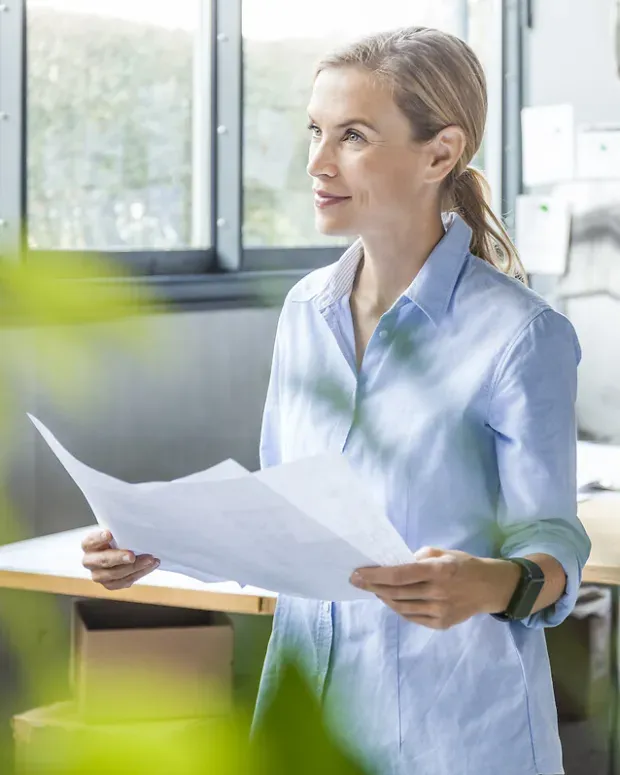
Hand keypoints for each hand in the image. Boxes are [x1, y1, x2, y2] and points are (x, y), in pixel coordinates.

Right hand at [81, 530, 159, 589]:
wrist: (119, 549)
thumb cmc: (118, 537)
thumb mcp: (115, 530)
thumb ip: (120, 530)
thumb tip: (135, 525)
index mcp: (88, 544)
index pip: (91, 541)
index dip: (99, 538)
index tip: (109, 534)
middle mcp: (90, 561)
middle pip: (103, 561)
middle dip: (119, 558)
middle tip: (132, 556)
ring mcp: (98, 575)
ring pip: (114, 574)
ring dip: (134, 567)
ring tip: (150, 560)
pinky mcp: (109, 584)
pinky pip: (124, 582)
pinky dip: (139, 574)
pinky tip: (150, 566)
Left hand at [350, 546, 520, 629]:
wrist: (490, 588)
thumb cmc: (463, 565)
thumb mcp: (443, 552)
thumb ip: (418, 558)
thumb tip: (394, 564)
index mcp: (438, 570)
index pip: (399, 575)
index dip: (375, 575)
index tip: (357, 573)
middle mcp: (438, 592)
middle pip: (396, 593)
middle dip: (372, 587)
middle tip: (357, 581)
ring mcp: (439, 611)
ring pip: (401, 607)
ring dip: (383, 598)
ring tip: (374, 589)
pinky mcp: (441, 624)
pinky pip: (411, 617)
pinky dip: (398, 608)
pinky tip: (391, 600)